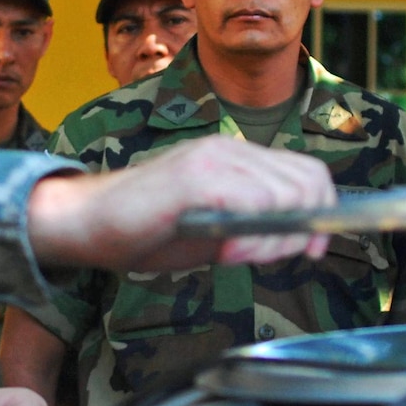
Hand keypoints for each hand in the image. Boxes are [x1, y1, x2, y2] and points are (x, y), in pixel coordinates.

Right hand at [27, 136, 333, 271]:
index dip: (322, 211)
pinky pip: (254, 202)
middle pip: (308, 180)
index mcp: (234, 157)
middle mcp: (228, 148)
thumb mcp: (211, 231)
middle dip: (306, 228)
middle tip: (281, 258)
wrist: (83, 221)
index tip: (312, 249)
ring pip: (287, 192)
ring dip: (276, 237)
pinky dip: (253, 236)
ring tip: (243, 256)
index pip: (305, 171)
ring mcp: (213, 157)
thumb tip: (297, 240)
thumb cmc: (141, 229)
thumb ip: (252, 227)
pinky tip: (228, 253)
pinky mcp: (196, 175)